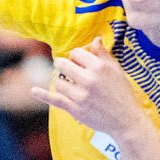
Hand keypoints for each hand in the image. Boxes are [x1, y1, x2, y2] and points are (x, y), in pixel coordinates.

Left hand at [30, 36, 156, 139]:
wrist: (126, 120)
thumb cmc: (122, 94)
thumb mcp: (116, 71)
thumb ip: (103, 55)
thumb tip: (95, 38)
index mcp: (99, 67)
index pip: (76, 53)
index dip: (76, 56)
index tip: (79, 61)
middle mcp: (88, 80)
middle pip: (63, 64)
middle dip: (63, 65)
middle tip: (66, 68)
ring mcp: (80, 95)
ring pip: (58, 82)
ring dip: (61, 81)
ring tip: (70, 83)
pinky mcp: (75, 109)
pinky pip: (54, 99)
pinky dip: (42, 95)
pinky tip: (33, 91)